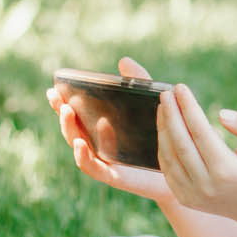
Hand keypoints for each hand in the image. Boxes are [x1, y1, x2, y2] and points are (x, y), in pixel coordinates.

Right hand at [49, 57, 173, 201]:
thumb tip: (123, 60)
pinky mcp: (113, 176)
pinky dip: (84, 155)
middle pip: (72, 129)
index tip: (54, 88)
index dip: (61, 102)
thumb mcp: (150, 105)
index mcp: (101, 127)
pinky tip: (83, 142)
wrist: (182, 166)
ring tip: (67, 112)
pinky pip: (93, 167)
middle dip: (61, 112)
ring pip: (77, 146)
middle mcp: (98, 144)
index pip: (76, 113)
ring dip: (69, 129)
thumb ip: (138, 83)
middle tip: (57, 97)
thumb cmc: (162, 135)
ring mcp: (103, 161)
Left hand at [154, 82, 236, 222]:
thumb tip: (221, 114)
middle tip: (166, 93)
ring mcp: (192, 195)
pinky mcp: (184, 198)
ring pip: (169, 156)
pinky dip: (164, 147)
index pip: (200, 132)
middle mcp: (206, 185)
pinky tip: (166, 128)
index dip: (189, 108)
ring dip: (163, 129)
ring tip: (164, 107)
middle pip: (181, 143)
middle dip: (171, 115)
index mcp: (226, 171)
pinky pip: (167, 169)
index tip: (181, 88)